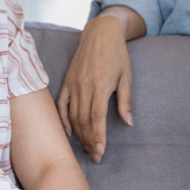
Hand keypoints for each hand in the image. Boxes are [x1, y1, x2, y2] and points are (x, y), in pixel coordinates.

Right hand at [57, 14, 133, 162]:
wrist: (100, 33)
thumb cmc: (117, 54)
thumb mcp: (126, 76)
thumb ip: (125, 101)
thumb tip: (129, 123)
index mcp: (100, 85)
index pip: (97, 117)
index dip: (98, 137)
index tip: (101, 151)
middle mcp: (84, 86)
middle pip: (83, 120)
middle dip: (89, 141)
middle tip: (96, 156)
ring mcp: (73, 84)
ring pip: (73, 115)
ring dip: (79, 134)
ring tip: (87, 148)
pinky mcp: (67, 81)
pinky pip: (61, 104)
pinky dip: (63, 120)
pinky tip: (68, 132)